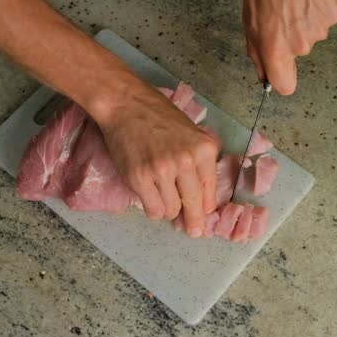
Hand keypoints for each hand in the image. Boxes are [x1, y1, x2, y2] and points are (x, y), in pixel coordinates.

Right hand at [97, 86, 219, 237]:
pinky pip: (153, 209)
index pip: (209, 191)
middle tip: (194, 231)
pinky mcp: (140, 178)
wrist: (126, 104)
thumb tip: (203, 197)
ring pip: (172, 210)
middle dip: (194, 222)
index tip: (205, 216)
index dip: (206, 207)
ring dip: (168, 208)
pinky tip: (150, 196)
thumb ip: (199, 161)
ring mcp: (162, 170)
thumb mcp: (192, 133)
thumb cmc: (159, 116)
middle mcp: (186, 161)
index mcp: (204, 149)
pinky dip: (153, 208)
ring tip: (161, 196)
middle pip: (194, 204)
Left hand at [243, 0, 336, 94]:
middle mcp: (301, 43)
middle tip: (281, 12)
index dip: (281, 78)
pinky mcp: (336, 12)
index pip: (286, 85)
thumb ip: (257, 52)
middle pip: (297, 53)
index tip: (278, 70)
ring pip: (312, 34)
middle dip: (289, 38)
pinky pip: (326, 18)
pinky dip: (318, 8)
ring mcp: (321, 28)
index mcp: (277, 48)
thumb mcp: (249, 20)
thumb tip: (264, 74)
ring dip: (304, 21)